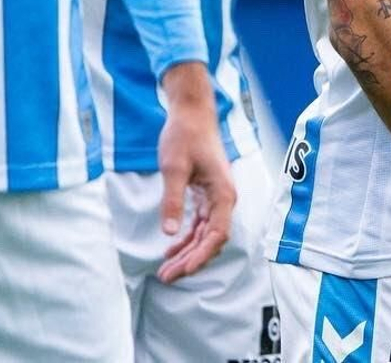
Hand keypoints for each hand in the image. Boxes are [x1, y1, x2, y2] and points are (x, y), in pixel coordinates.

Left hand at [155, 62, 235, 282]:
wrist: (191, 114)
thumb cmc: (185, 136)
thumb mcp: (173, 169)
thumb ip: (172, 201)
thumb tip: (170, 233)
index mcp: (222, 193)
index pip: (217, 234)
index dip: (201, 255)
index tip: (182, 270)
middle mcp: (224, 198)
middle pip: (211, 239)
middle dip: (190, 260)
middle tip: (166, 277)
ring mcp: (216, 197)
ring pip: (205, 234)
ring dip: (187, 252)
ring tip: (165, 270)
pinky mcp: (207, 193)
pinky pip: (200, 223)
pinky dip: (187, 237)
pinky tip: (172, 248)